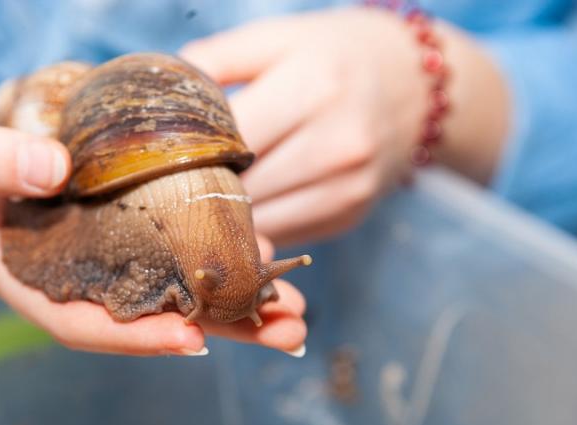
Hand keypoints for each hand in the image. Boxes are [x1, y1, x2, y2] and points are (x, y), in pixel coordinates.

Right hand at [0, 85, 306, 355]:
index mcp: (16, 273)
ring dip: (228, 296)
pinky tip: (257, 247)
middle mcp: (62, 270)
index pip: (77, 319)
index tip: (192, 337)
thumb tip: (52, 170)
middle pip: (142, 313)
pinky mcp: (106, 218)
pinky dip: (207, 247)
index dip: (133, 335)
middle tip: (286, 328)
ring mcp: (88, 247)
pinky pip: (160, 241)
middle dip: (214, 325)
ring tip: (293, 304)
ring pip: (163, 283)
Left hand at [181, 7, 507, 245]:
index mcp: (313, 86)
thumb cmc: (338, 55)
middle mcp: (337, 143)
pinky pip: (284, 232)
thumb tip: (160, 99)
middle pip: (243, 189)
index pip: (231, 140)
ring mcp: (349, 185)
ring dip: (225, 219)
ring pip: (260, 222)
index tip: (158, 161)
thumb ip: (216, 61)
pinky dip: (258, 226)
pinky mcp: (350, 213)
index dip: (188, 155)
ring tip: (197, 203)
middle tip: (165, 189)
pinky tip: (244, 209)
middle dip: (200, 192)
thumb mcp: (278, 39)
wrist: (418, 87)